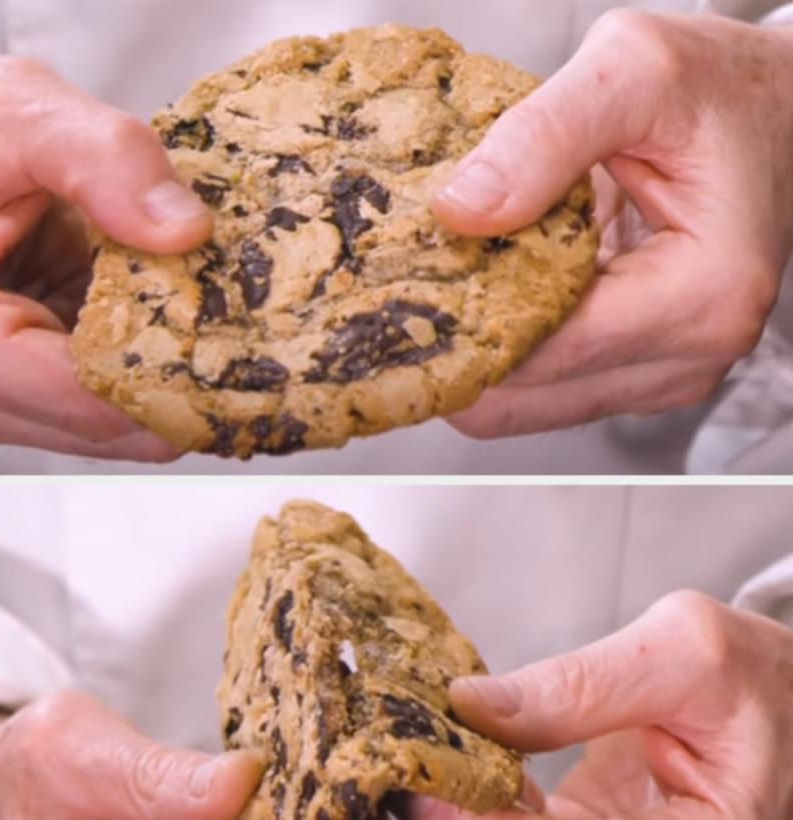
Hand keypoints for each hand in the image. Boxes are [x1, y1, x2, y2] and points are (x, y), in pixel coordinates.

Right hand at [0, 48, 212, 459]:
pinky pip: (100, 402)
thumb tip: (186, 232)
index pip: (83, 400)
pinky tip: (167, 322)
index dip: (171, 387)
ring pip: (111, 427)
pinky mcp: (15, 395)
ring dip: (165, 383)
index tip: (244, 360)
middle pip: (106, 429)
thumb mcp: (20, 112)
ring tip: (213, 327)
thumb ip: (107, 162)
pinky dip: (141, 368)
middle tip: (252, 347)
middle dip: (181, 390)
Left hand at [406, 591, 792, 819]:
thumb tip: (471, 707)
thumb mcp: (684, 651)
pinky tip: (453, 757)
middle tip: (388, 741)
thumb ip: (578, 686)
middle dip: (441, 814)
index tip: (408, 771)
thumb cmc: (761, 685)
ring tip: (413, 740)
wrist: (789, 715)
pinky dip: (472, 809)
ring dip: (448, 810)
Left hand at [435, 12, 792, 436]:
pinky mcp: (637, 374)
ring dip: (476, 358)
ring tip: (445, 297)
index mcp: (700, 294)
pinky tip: (485, 303)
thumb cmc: (719, 92)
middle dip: (458, 351)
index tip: (402, 298)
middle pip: (522, 400)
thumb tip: (460, 210)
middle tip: (408, 298)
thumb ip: (543, 136)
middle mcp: (687, 355)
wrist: (770, 113)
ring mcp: (662, 374)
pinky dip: (503, 355)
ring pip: (523, 410)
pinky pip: (541, 392)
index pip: (545, 353)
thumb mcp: (633, 70)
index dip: (462, 330)